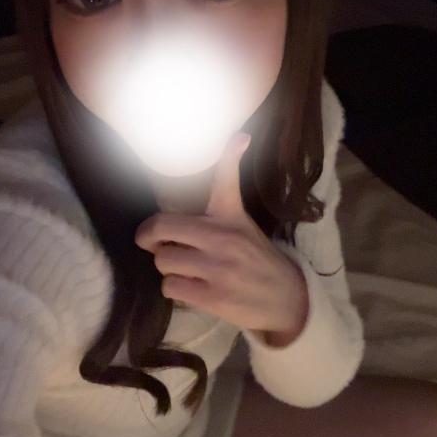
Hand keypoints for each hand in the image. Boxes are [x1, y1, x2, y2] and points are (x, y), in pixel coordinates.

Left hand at [135, 132, 305, 333]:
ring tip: (183, 269)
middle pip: (162, 228)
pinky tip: (191, 287)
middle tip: (156, 242)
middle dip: (150, 238)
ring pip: (163, 261)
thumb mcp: (243, 224)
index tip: (240, 137)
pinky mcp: (214, 297)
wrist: (285, 299)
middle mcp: (224, 239)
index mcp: (231, 216)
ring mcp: (218, 269)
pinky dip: (175, 288)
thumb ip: (224, 197)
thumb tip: (237, 139)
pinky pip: (171, 287)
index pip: (226, 179)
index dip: (230, 154)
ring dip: (166, 268)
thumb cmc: (255, 259)